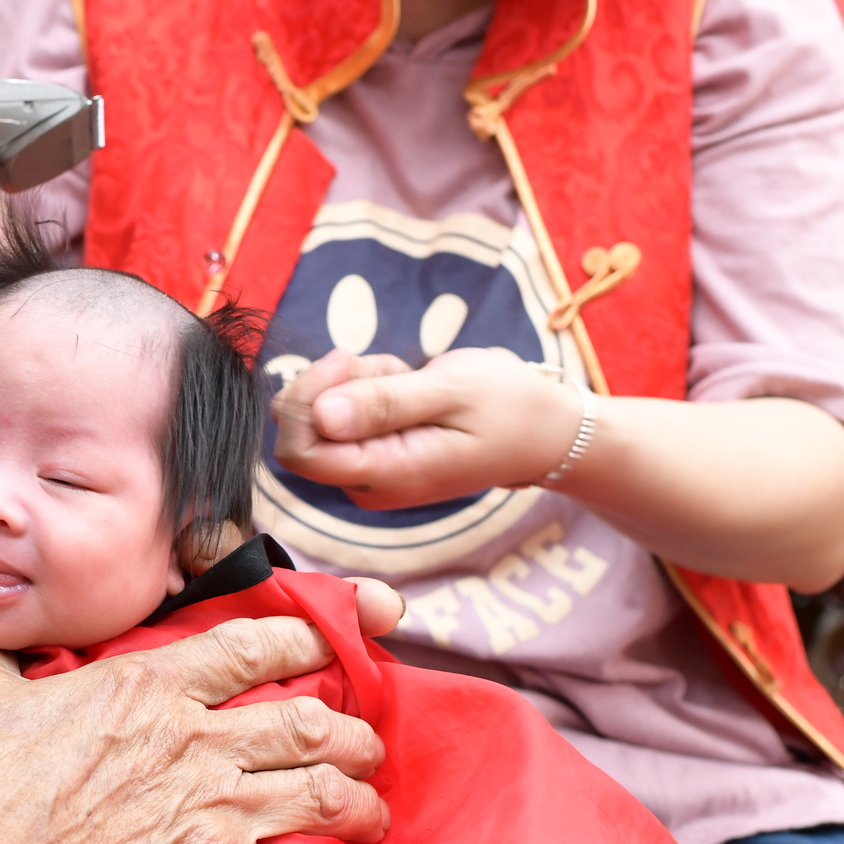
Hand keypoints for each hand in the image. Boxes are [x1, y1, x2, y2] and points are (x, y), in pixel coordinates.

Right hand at [0, 614, 391, 843]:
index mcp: (151, 686)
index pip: (255, 645)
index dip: (309, 636)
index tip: (338, 639)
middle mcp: (199, 741)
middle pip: (311, 722)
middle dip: (352, 732)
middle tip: (362, 744)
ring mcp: (214, 810)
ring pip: (325, 795)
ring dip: (360, 804)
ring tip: (371, 813)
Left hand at [270, 347, 584, 508]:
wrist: (545, 432)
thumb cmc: (509, 408)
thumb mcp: (450, 391)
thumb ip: (383, 402)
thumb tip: (320, 414)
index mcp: (386, 474)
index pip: (298, 451)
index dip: (305, 399)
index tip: (345, 360)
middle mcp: (368, 482)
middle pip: (302, 430)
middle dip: (334, 384)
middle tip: (387, 366)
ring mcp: (370, 469)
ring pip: (323, 414)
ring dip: (358, 381)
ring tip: (410, 378)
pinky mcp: (375, 452)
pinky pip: (345, 413)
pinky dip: (368, 386)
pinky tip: (408, 384)